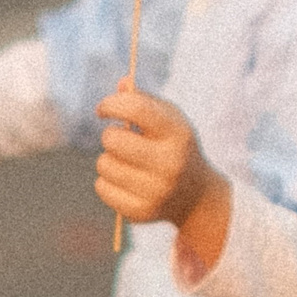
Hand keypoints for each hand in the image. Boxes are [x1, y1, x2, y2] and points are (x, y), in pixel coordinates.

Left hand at [93, 87, 217, 230]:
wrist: (194, 195)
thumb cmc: (173, 146)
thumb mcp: (167, 119)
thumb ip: (144, 100)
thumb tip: (121, 84)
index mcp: (178, 133)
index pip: (136, 109)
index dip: (112, 104)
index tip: (103, 109)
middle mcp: (169, 163)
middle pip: (113, 140)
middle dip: (110, 135)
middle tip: (119, 139)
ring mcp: (156, 191)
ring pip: (104, 164)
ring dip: (107, 159)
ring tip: (125, 161)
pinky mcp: (141, 212)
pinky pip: (102, 188)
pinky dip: (105, 181)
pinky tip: (122, 179)